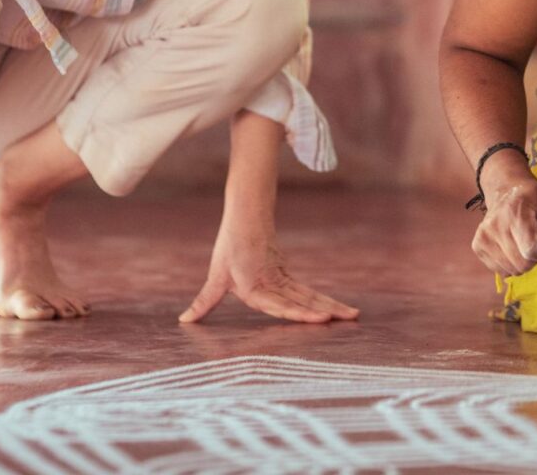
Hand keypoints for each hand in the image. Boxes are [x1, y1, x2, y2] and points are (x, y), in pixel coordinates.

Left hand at [179, 233, 358, 325]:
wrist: (247, 215)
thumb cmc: (230, 246)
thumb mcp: (216, 275)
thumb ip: (205, 301)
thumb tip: (184, 320)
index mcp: (256, 286)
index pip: (281, 305)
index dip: (301, 314)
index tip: (321, 319)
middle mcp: (274, 283)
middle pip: (305, 300)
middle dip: (329, 311)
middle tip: (352, 318)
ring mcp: (284, 278)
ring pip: (311, 295)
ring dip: (332, 305)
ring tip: (353, 315)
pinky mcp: (287, 274)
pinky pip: (307, 290)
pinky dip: (322, 300)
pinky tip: (335, 310)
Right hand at [471, 171, 536, 277]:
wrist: (504, 189)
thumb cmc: (531, 196)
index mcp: (514, 213)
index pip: (532, 248)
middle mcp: (494, 226)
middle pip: (524, 263)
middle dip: (535, 256)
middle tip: (535, 239)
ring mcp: (483, 237)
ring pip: (514, 270)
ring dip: (524, 260)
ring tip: (523, 241)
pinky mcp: (478, 246)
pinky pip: (502, 271)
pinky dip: (511, 264)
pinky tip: (512, 246)